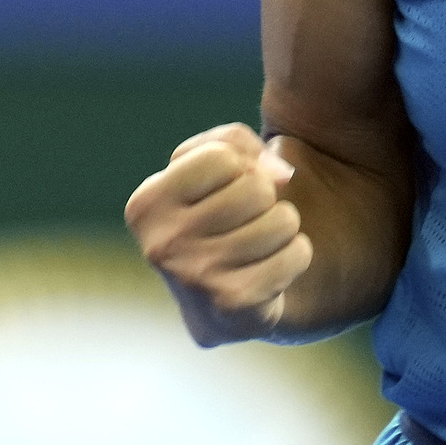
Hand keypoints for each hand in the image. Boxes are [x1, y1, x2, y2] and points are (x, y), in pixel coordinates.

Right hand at [124, 122, 311, 344]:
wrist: (219, 301)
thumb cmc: (218, 211)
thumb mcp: (212, 161)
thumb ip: (236, 141)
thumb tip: (282, 175)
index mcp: (147, 204)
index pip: (222, 156)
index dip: (241, 166)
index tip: (227, 189)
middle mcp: (161, 244)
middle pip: (256, 187)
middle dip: (265, 198)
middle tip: (245, 223)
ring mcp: (195, 278)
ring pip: (283, 219)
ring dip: (282, 228)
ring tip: (255, 246)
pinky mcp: (234, 303)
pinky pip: (299, 253)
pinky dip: (296, 256)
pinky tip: (268, 270)